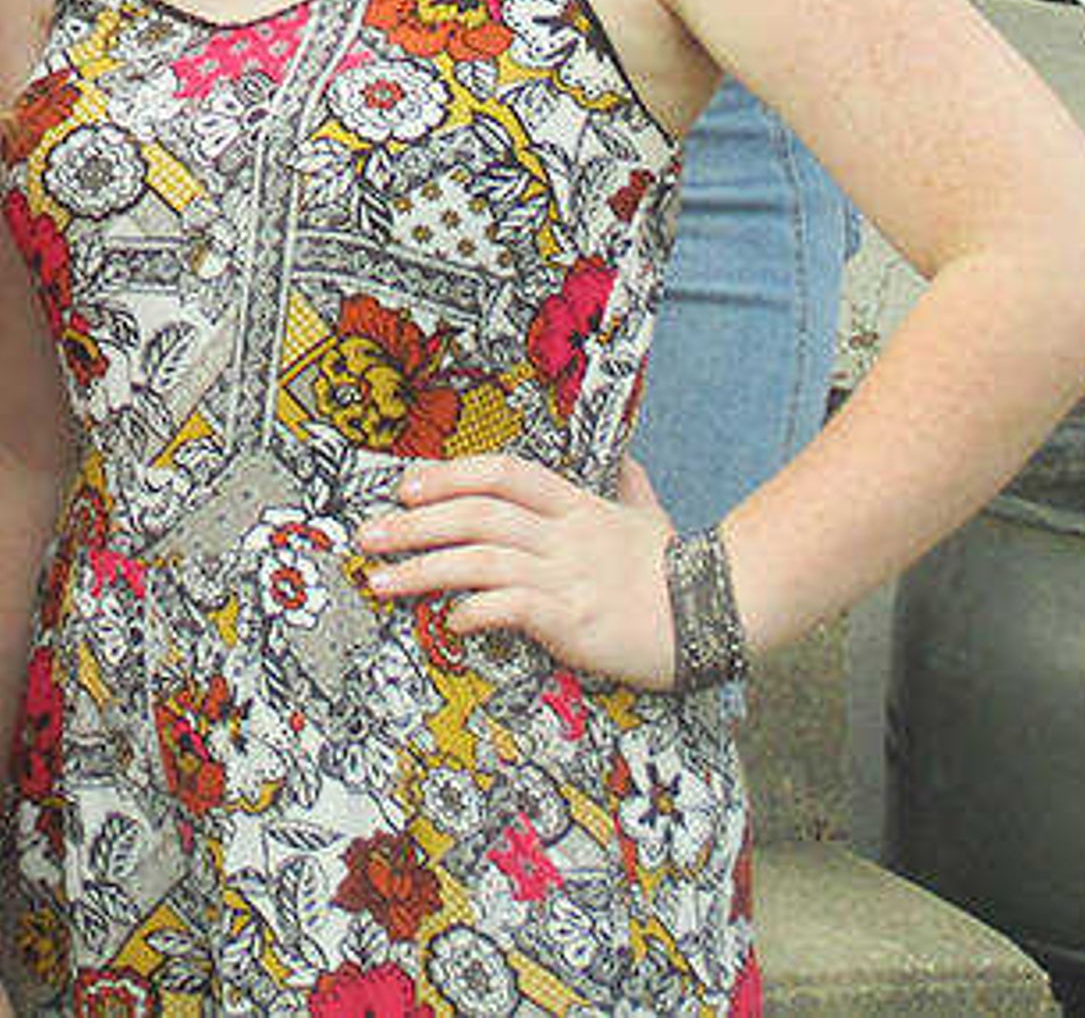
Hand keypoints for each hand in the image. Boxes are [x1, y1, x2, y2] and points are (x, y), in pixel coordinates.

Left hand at [358, 453, 683, 687]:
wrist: (717, 616)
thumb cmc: (677, 572)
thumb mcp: (652, 518)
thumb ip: (631, 488)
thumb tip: (627, 462)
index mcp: (577, 504)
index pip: (503, 473)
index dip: (450, 475)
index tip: (405, 486)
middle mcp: (565, 533)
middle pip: (476, 514)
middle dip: (414, 522)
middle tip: (368, 535)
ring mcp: (567, 574)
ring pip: (480, 558)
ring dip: (423, 568)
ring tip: (381, 582)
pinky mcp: (572, 619)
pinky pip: (510, 607)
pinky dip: (474, 611)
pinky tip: (450, 621)